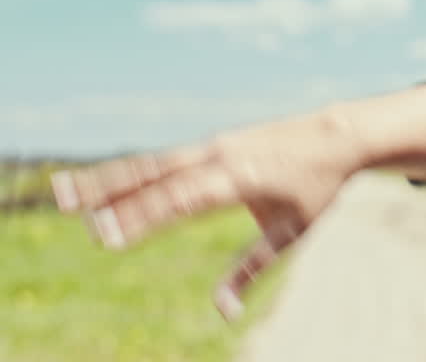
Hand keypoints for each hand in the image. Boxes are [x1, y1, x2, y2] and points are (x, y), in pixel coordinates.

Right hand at [50, 108, 364, 320]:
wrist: (338, 135)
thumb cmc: (317, 189)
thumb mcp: (291, 234)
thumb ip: (252, 270)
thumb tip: (224, 313)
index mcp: (239, 177)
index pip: (180, 200)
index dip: (140, 217)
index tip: (103, 235)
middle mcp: (220, 155)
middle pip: (155, 173)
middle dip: (108, 191)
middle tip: (64, 205)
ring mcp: (215, 145)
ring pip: (153, 163)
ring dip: (108, 176)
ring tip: (63, 190)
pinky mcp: (213, 143)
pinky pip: (167, 159)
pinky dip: (133, 170)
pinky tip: (102, 184)